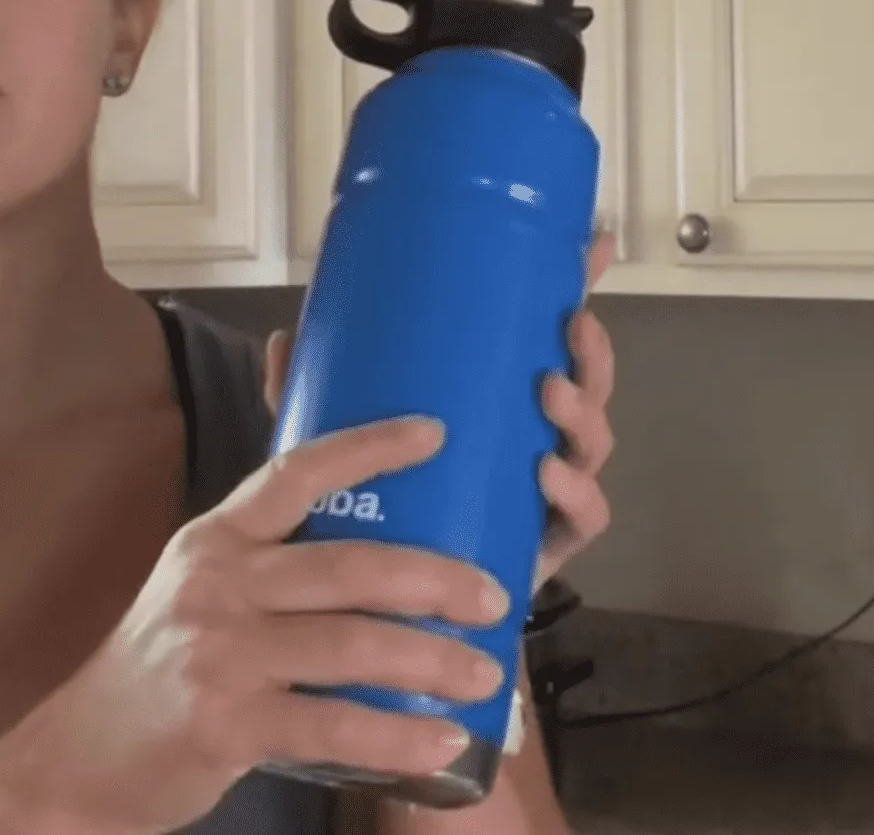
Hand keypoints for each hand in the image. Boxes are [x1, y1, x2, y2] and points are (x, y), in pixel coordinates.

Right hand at [0, 417, 515, 834]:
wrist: (78, 757)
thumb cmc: (159, 669)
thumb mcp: (197, 590)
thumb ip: (266, 562)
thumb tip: (370, 538)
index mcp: (216, 540)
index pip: (295, 473)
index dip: (368, 447)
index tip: (436, 432)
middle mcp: (218, 584)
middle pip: (346, 565)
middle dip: (434, 577)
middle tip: (494, 595)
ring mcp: (220, 653)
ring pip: (350, 645)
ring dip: (431, 660)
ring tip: (485, 673)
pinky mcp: (225, 723)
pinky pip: (330, 725)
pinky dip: (395, 735)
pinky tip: (441, 741)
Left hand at [260, 232, 618, 591]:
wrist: (387, 627)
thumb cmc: (372, 521)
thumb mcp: (338, 450)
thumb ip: (314, 401)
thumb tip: (281, 337)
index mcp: (494, 410)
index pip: (542, 343)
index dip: (573, 293)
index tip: (592, 247)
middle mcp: (530, 446)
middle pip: (584, 393)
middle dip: (589, 358)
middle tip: (571, 331)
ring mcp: (544, 498)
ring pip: (590, 449)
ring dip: (582, 417)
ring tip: (549, 397)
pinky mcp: (545, 550)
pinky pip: (583, 521)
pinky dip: (575, 496)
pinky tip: (545, 476)